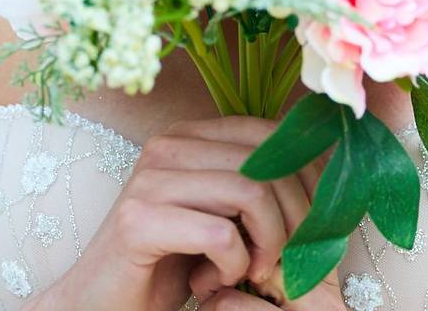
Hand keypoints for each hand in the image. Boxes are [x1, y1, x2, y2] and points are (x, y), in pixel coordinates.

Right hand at [25, 116, 318, 310]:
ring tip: (253, 270)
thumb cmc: (171, 260)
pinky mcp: (139, 220)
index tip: (313, 219)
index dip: (306, 175)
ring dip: (267, 243)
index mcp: (190, 135)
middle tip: (282, 257)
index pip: (270, 133)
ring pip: (251, 193)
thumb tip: (325, 168)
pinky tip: (217, 279)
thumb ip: (256, 183)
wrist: (102, 301)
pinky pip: (219, 234)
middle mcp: (168, 145)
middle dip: (294, 216)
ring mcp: (150, 179)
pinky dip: (233, 264)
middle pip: (268, 162)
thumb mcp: (222, 212)